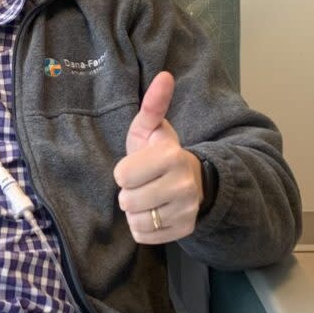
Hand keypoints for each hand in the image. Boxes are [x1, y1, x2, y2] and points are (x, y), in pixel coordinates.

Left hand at [113, 71, 203, 243]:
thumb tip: (164, 76)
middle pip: (127, 201)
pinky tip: (155, 211)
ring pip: (136, 221)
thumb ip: (153, 105)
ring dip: (135, 211)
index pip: (123, 176)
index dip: (124, 171)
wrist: (190, 179)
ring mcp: (186, 211)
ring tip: (148, 197)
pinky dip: (144, 226)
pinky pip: (144, 236)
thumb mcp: (151, 128)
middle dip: (129, 192)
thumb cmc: (160, 152)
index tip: (137, 166)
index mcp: (172, 157)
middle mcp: (184, 186)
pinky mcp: (184, 230)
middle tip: (143, 183)